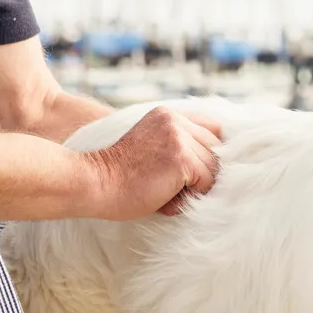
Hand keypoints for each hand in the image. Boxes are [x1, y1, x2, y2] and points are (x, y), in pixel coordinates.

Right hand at [87, 108, 221, 218]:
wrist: (95, 183)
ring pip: (214, 167)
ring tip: (167, 193)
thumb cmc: (120, 178)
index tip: (195, 172)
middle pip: (217, 147)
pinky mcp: (181, 158)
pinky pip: (207, 181)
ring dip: (197, 186)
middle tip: (175, 187)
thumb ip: (177, 145)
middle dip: (204, 171)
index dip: (210, 152)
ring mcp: (179, 137)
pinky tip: (166, 197)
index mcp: (167, 115)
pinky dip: (192, 195)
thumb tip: (214, 165)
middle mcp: (175, 121)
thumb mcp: (150, 148)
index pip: (211, 128)